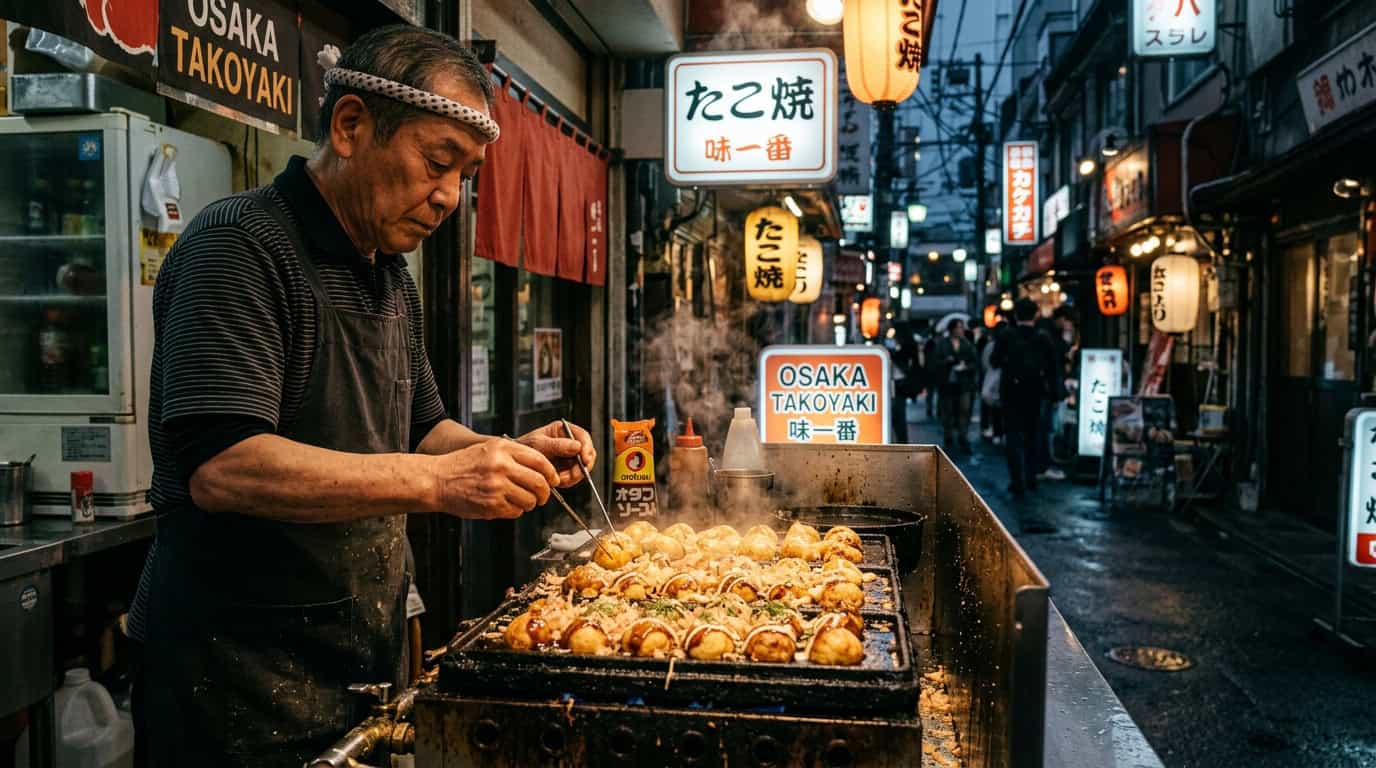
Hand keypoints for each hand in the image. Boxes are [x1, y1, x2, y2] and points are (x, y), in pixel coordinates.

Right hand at [430, 439, 557, 518]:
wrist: (438, 480)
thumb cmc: (463, 464)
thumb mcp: (490, 448)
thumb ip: (515, 454)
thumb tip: (543, 469)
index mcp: (504, 449)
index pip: (540, 461)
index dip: (551, 473)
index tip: (553, 480)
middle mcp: (502, 466)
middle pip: (539, 482)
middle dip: (545, 492)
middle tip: (542, 496)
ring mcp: (497, 486)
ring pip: (530, 500)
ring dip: (530, 503)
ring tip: (521, 500)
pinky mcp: (491, 505)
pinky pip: (516, 511)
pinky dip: (516, 511)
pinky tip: (506, 505)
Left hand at [518, 421, 596, 487]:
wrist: (515, 463)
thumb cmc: (523, 447)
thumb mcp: (539, 444)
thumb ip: (558, 445)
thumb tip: (577, 446)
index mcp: (563, 431)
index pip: (583, 436)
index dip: (587, 448)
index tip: (584, 459)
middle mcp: (569, 443)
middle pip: (586, 454)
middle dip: (581, 467)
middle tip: (572, 475)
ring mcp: (569, 457)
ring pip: (582, 467)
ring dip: (573, 476)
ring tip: (558, 479)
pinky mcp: (566, 469)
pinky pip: (574, 476)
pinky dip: (568, 481)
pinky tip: (557, 480)